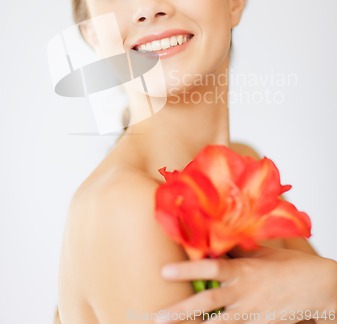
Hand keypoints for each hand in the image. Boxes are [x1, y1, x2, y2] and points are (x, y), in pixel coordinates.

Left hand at [156, 247, 336, 323]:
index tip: (164, 271)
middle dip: (181, 311)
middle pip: (208, 302)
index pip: (211, 267)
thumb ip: (236, 250)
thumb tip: (214, 241)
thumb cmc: (288, 266)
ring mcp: (251, 312)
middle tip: (157, 316)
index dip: (187, 270)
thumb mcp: (261, 254)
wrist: (318, 287)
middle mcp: (243, 292)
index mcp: (243, 268)